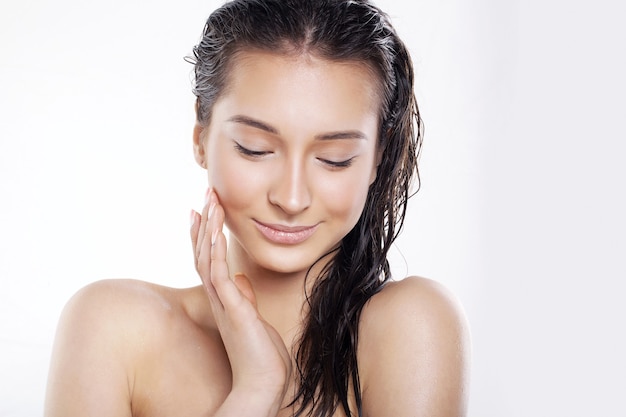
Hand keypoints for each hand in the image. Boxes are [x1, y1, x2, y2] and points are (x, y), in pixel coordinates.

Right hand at [190, 189, 291, 411]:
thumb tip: (241, 279)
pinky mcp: (233, 310)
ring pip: (208, 259)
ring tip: (209, 202)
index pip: (209, 260)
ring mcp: (223, 304)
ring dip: (209, 230)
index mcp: (224, 299)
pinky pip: (219, 276)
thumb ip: (245, 298)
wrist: (264, 385)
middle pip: (204, 253)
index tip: (200, 211)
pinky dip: (216, 253)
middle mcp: (219, 299)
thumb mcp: (254, 320)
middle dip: (204, 223)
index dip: (203, 235)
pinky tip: (216, 233)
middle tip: (204, 195)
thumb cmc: (262, 357)